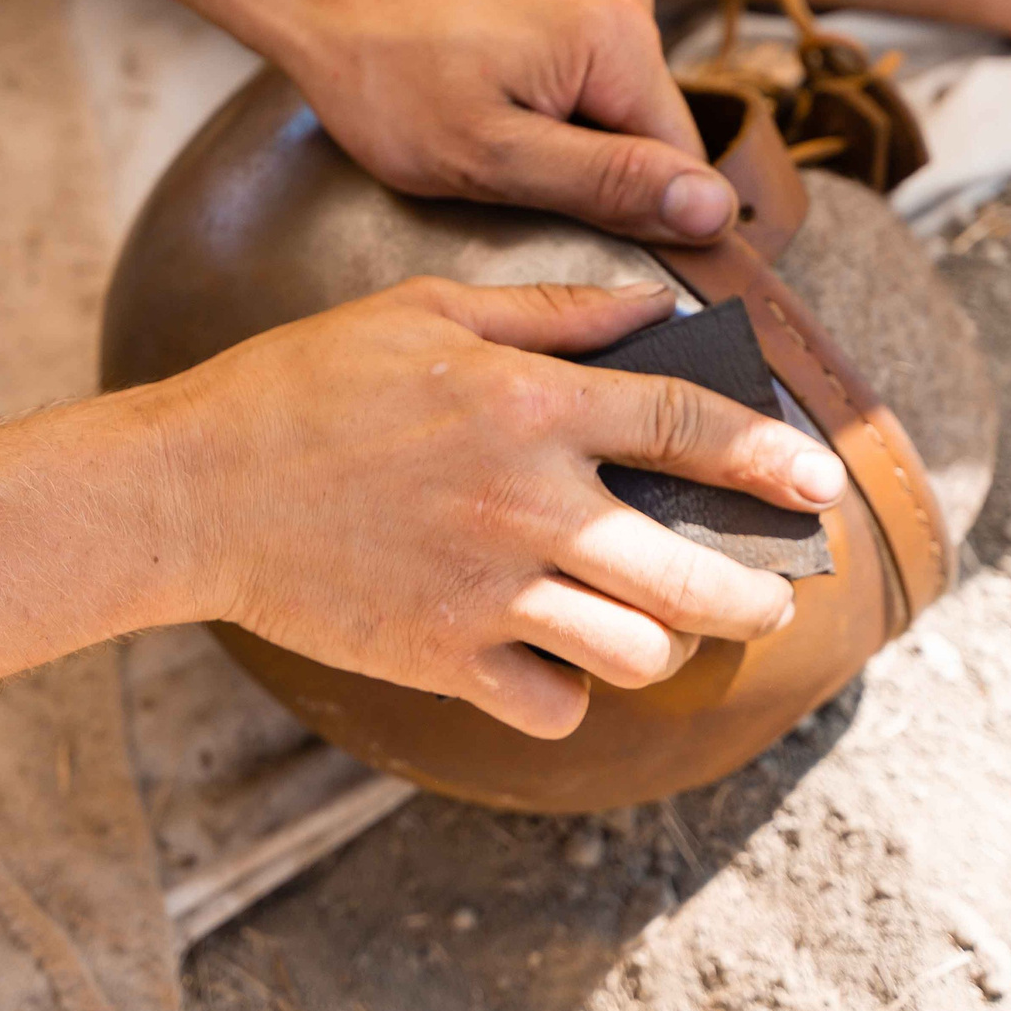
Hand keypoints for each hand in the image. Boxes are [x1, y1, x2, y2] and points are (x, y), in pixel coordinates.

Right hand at [146, 278, 847, 737]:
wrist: (190, 490)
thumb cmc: (300, 385)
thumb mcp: (422, 310)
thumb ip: (548, 311)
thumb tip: (651, 307)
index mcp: (527, 404)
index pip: (685, 425)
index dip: (767, 455)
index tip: (820, 484)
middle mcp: (526, 503)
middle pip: (692, 572)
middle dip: (756, 592)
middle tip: (769, 595)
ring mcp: (486, 590)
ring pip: (635, 649)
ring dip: (660, 642)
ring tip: (655, 626)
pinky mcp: (440, 658)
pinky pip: (551, 704)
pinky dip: (566, 692)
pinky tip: (554, 663)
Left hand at [254, 0, 738, 243]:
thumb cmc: (383, 77)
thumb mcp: (491, 158)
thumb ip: (609, 185)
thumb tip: (714, 210)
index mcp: (619, 31)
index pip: (678, 160)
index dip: (625, 206)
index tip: (551, 205)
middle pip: (644, 119)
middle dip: (581, 154)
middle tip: (492, 150)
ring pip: (610, 86)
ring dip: (559, 116)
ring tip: (477, 105)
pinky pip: (581, 46)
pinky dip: (541, 75)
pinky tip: (479, 71)